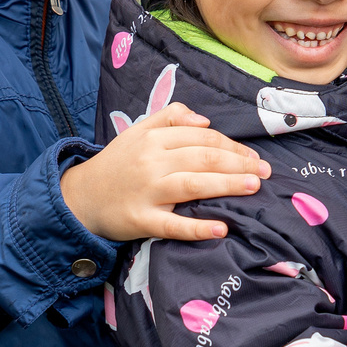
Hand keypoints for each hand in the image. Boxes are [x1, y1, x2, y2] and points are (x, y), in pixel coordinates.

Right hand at [61, 103, 269, 242]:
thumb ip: (170, 118)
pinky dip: (198, 227)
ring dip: (227, 186)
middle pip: (203, 159)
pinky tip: (222, 228)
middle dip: (239, 164)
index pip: (202, 138)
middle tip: (265, 173)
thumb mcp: (138, 131)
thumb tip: (205, 121)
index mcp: (153, 139)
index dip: (232, 146)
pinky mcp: (141, 220)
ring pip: (193, 186)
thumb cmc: (117, 164)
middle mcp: (151, 162)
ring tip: (254, 188)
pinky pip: (173, 225)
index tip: (254, 157)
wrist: (80, 196)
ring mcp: (146, 192)